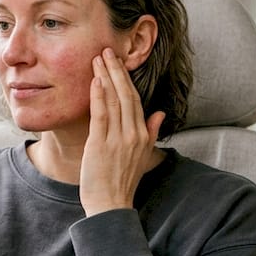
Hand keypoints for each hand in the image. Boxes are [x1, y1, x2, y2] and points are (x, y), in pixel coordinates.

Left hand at [80, 48, 164, 215]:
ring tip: (98, 58)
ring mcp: (117, 139)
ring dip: (105, 77)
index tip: (119, 62)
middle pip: (126, 95)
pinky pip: (101, 116)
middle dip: (116, 71)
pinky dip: (98, 97)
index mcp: (142, 135)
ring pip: (113, 101)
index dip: (126, 79)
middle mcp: (133, 135)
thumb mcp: (142, 156)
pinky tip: (95, 81)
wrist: (111, 205)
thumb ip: (151, 132)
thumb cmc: (123, 182)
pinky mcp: (101, 145)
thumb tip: (160, 113)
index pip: (135, 100)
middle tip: (107, 50)